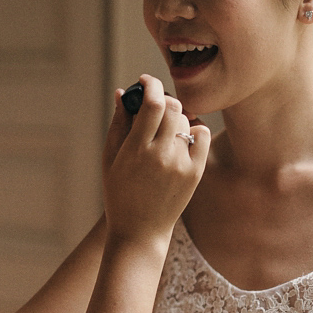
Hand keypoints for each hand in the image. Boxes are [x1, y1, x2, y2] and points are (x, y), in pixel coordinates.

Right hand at [102, 76, 209, 244]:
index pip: (153, 103)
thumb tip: (123, 93)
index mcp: (136, 150)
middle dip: (163, 99)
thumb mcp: (110, 159)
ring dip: (175, 116)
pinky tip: (183, 135)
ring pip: (185, 120)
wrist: (140, 231)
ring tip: (163, 128)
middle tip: (155, 105)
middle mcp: (161, 155)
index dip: (151, 85)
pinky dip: (194, 128)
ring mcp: (181, 164)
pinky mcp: (195, 173)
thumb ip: (117, 124)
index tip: (146, 81)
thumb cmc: (119, 194)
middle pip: (172, 107)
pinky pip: (202, 135)